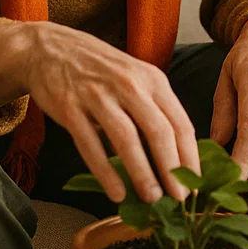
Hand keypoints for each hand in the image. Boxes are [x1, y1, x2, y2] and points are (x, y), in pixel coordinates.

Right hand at [0, 21, 198, 204]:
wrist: (52, 49)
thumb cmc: (102, 70)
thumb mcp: (137, 78)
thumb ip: (156, 109)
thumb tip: (178, 156)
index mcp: (152, 79)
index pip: (180, 122)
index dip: (190, 157)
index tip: (196, 184)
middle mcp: (129, 85)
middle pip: (158, 131)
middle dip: (172, 169)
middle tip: (179, 199)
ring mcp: (98, 95)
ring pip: (127, 139)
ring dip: (142, 173)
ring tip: (152, 199)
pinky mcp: (70, 108)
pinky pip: (91, 145)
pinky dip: (105, 172)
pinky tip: (115, 193)